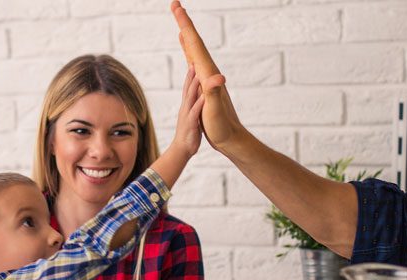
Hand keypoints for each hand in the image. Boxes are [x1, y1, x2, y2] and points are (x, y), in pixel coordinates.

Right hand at [171, 1, 249, 149]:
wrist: (230, 139)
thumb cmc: (221, 127)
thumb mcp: (213, 111)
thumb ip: (212, 93)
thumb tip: (216, 76)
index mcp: (206, 74)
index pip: (194, 45)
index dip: (185, 25)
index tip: (177, 7)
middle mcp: (206, 73)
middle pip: (193, 43)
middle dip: (184, 23)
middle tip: (176, 4)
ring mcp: (206, 81)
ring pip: (194, 53)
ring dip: (188, 37)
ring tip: (181, 23)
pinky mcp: (205, 88)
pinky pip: (196, 65)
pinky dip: (191, 54)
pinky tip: (188, 51)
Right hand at [172, 66, 205, 156]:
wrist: (182, 151)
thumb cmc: (189, 134)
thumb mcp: (191, 118)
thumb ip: (194, 107)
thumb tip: (198, 97)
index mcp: (187, 106)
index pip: (188, 88)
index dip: (190, 76)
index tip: (194, 62)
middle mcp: (185, 108)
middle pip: (187, 89)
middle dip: (191, 76)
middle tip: (194, 61)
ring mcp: (187, 116)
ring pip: (190, 98)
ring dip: (194, 86)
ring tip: (198, 74)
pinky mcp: (190, 124)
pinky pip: (195, 112)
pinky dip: (199, 104)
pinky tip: (204, 96)